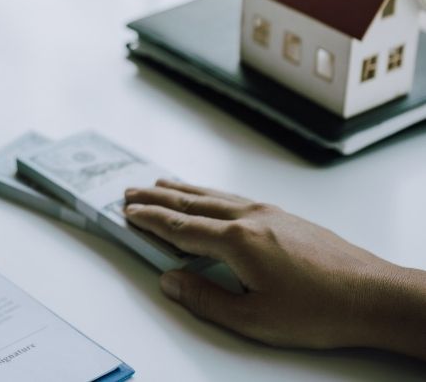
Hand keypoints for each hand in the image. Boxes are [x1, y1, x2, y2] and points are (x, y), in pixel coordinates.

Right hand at [125, 180, 425, 355]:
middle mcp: (250, 218)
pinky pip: (234, 197)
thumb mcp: (253, 319)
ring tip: (159, 183)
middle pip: (192, 203)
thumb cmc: (319, 311)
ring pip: (213, 195)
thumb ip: (205, 298)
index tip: (126, 212)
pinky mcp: (285, 216)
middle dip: (157, 198)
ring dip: (181, 190)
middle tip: (129, 191)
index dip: (150, 220)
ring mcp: (269, 212)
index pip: (180, 228)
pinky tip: (208, 196)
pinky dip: (209, 193)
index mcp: (237, 241)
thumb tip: (169, 279)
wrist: (374, 296)